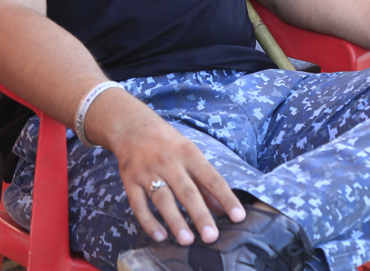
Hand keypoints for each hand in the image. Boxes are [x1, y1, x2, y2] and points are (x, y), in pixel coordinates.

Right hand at [99, 95, 242, 246]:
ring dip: (176, 220)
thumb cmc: (169, 144)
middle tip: (212, 237)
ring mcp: (148, 172)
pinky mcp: (130, 181)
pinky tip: (160, 236)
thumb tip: (222, 208)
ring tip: (187, 240)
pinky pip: (139, 205)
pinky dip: (148, 222)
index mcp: (189, 154)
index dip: (226, 197)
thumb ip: (205, 183)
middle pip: (187, 191)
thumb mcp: (191, 155)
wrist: (133, 128)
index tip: (238, 216)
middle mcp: (169, 162)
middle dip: (200, 215)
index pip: (212, 178)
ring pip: (163, 199)